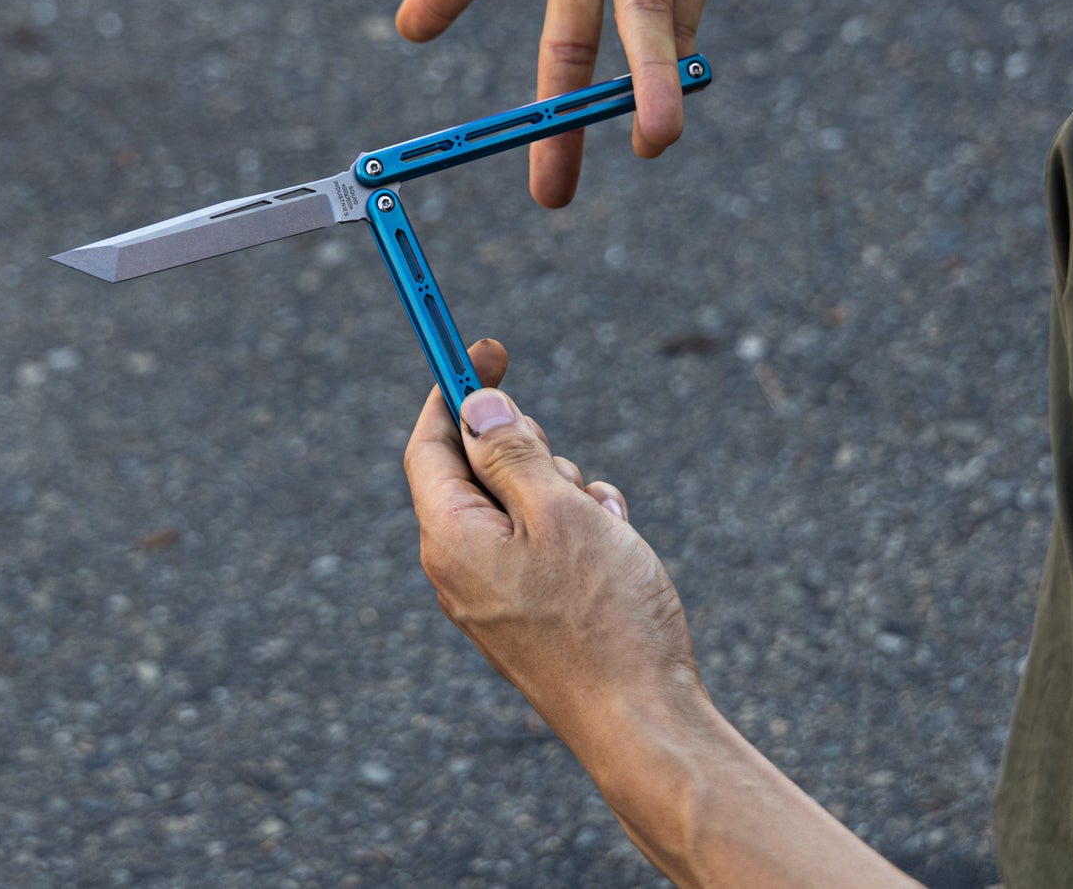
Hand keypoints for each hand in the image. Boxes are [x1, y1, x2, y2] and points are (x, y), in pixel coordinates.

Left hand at [403, 339, 705, 754]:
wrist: (642, 724)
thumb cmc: (603, 617)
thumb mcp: (560, 511)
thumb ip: (512, 452)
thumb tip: (473, 407)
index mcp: (448, 536)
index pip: (430, 442)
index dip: (456, 388)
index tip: (490, 349)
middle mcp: (457, 567)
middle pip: (476, 469)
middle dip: (528, 450)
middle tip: (567, 469)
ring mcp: (490, 595)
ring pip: (520, 505)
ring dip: (565, 493)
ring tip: (605, 527)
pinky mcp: (525, 616)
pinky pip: (541, 547)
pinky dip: (578, 533)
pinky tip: (615, 554)